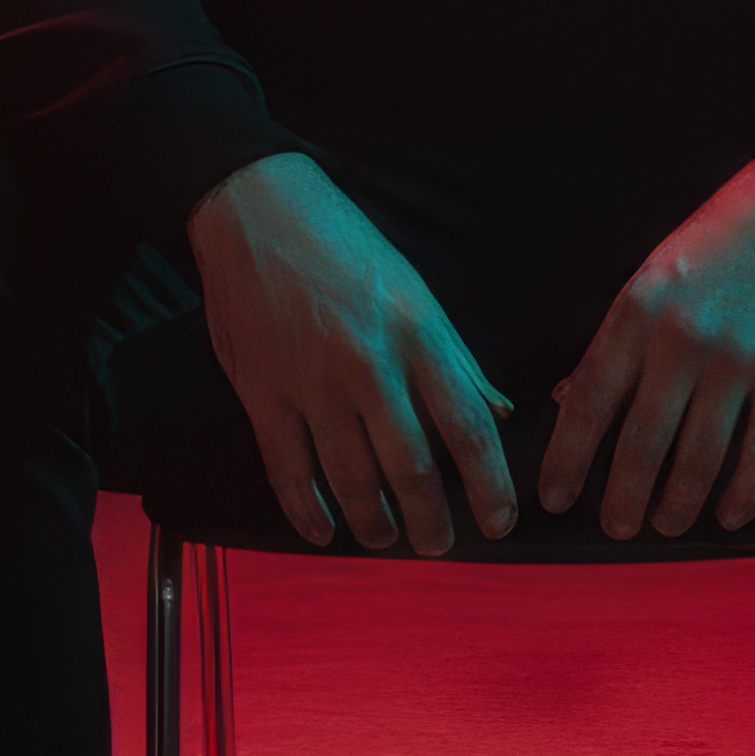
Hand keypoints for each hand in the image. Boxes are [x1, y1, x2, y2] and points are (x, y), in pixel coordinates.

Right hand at [189, 155, 516, 553]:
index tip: (499, 521)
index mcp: (417, 333)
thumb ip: (455, 358)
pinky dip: (307, 509)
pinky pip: (287, 469)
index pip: (467, 426)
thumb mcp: (415, 292)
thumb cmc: (345, 246)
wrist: (255, 210)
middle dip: (431, 518)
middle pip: (411, 465)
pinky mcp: (262, 392)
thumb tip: (498, 412)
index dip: (489, 484)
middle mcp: (368, 363)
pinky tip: (323, 530)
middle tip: (439, 546)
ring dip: (373, 520)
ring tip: (387, 538)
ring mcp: (311, 382)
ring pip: (350, 477)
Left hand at [541, 157, 754, 538]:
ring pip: (700, 456)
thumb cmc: (722, 237)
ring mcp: (740, 359)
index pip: (591, 400)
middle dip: (622, 496)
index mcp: (639, 310)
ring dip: (678, 502)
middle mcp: (684, 339)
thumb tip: (569, 399)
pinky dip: (745, 492)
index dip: (568, 457)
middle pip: (642, 441)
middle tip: (615, 530)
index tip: (553, 498)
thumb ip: (615, 340)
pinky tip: (729, 516)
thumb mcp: (653, 274)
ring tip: (664, 525)